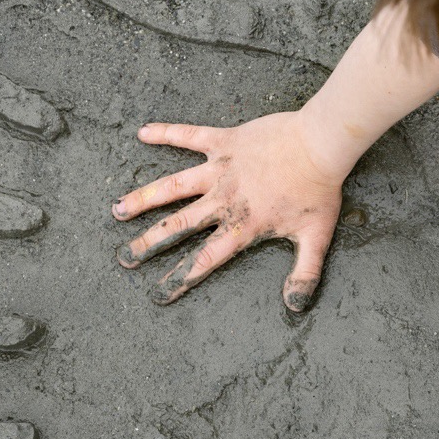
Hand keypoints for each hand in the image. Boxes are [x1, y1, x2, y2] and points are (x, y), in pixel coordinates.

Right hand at [113, 112, 345, 307]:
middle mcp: (225, 200)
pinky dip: (166, 133)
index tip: (158, 293)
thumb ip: (305, 273)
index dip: (181, 278)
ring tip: (117, 210)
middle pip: (178, 227)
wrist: (321, 144)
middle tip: (124, 257)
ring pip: (173, 186)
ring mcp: (221, 170)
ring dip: (143, 199)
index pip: (205, 259)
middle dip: (148, 244)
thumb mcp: (317, 238)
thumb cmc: (320, 190)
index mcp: (244, 226)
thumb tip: (294, 306)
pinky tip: (143, 132)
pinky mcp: (225, 141)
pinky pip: (189, 135)